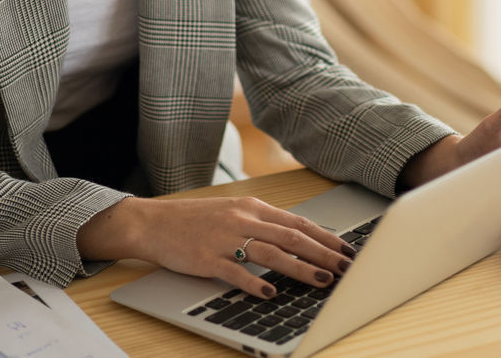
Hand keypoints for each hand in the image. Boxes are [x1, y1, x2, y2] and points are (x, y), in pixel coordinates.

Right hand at [77, 195, 354, 297]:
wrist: (154, 222)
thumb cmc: (196, 219)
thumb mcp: (234, 212)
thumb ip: (264, 223)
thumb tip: (299, 237)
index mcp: (253, 208)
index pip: (298, 223)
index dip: (325, 237)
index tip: (346, 250)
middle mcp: (243, 220)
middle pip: (292, 237)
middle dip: (323, 253)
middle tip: (345, 267)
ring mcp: (225, 239)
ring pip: (271, 253)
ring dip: (300, 268)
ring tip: (322, 280)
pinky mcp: (207, 259)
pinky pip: (235, 272)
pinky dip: (254, 283)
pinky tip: (270, 293)